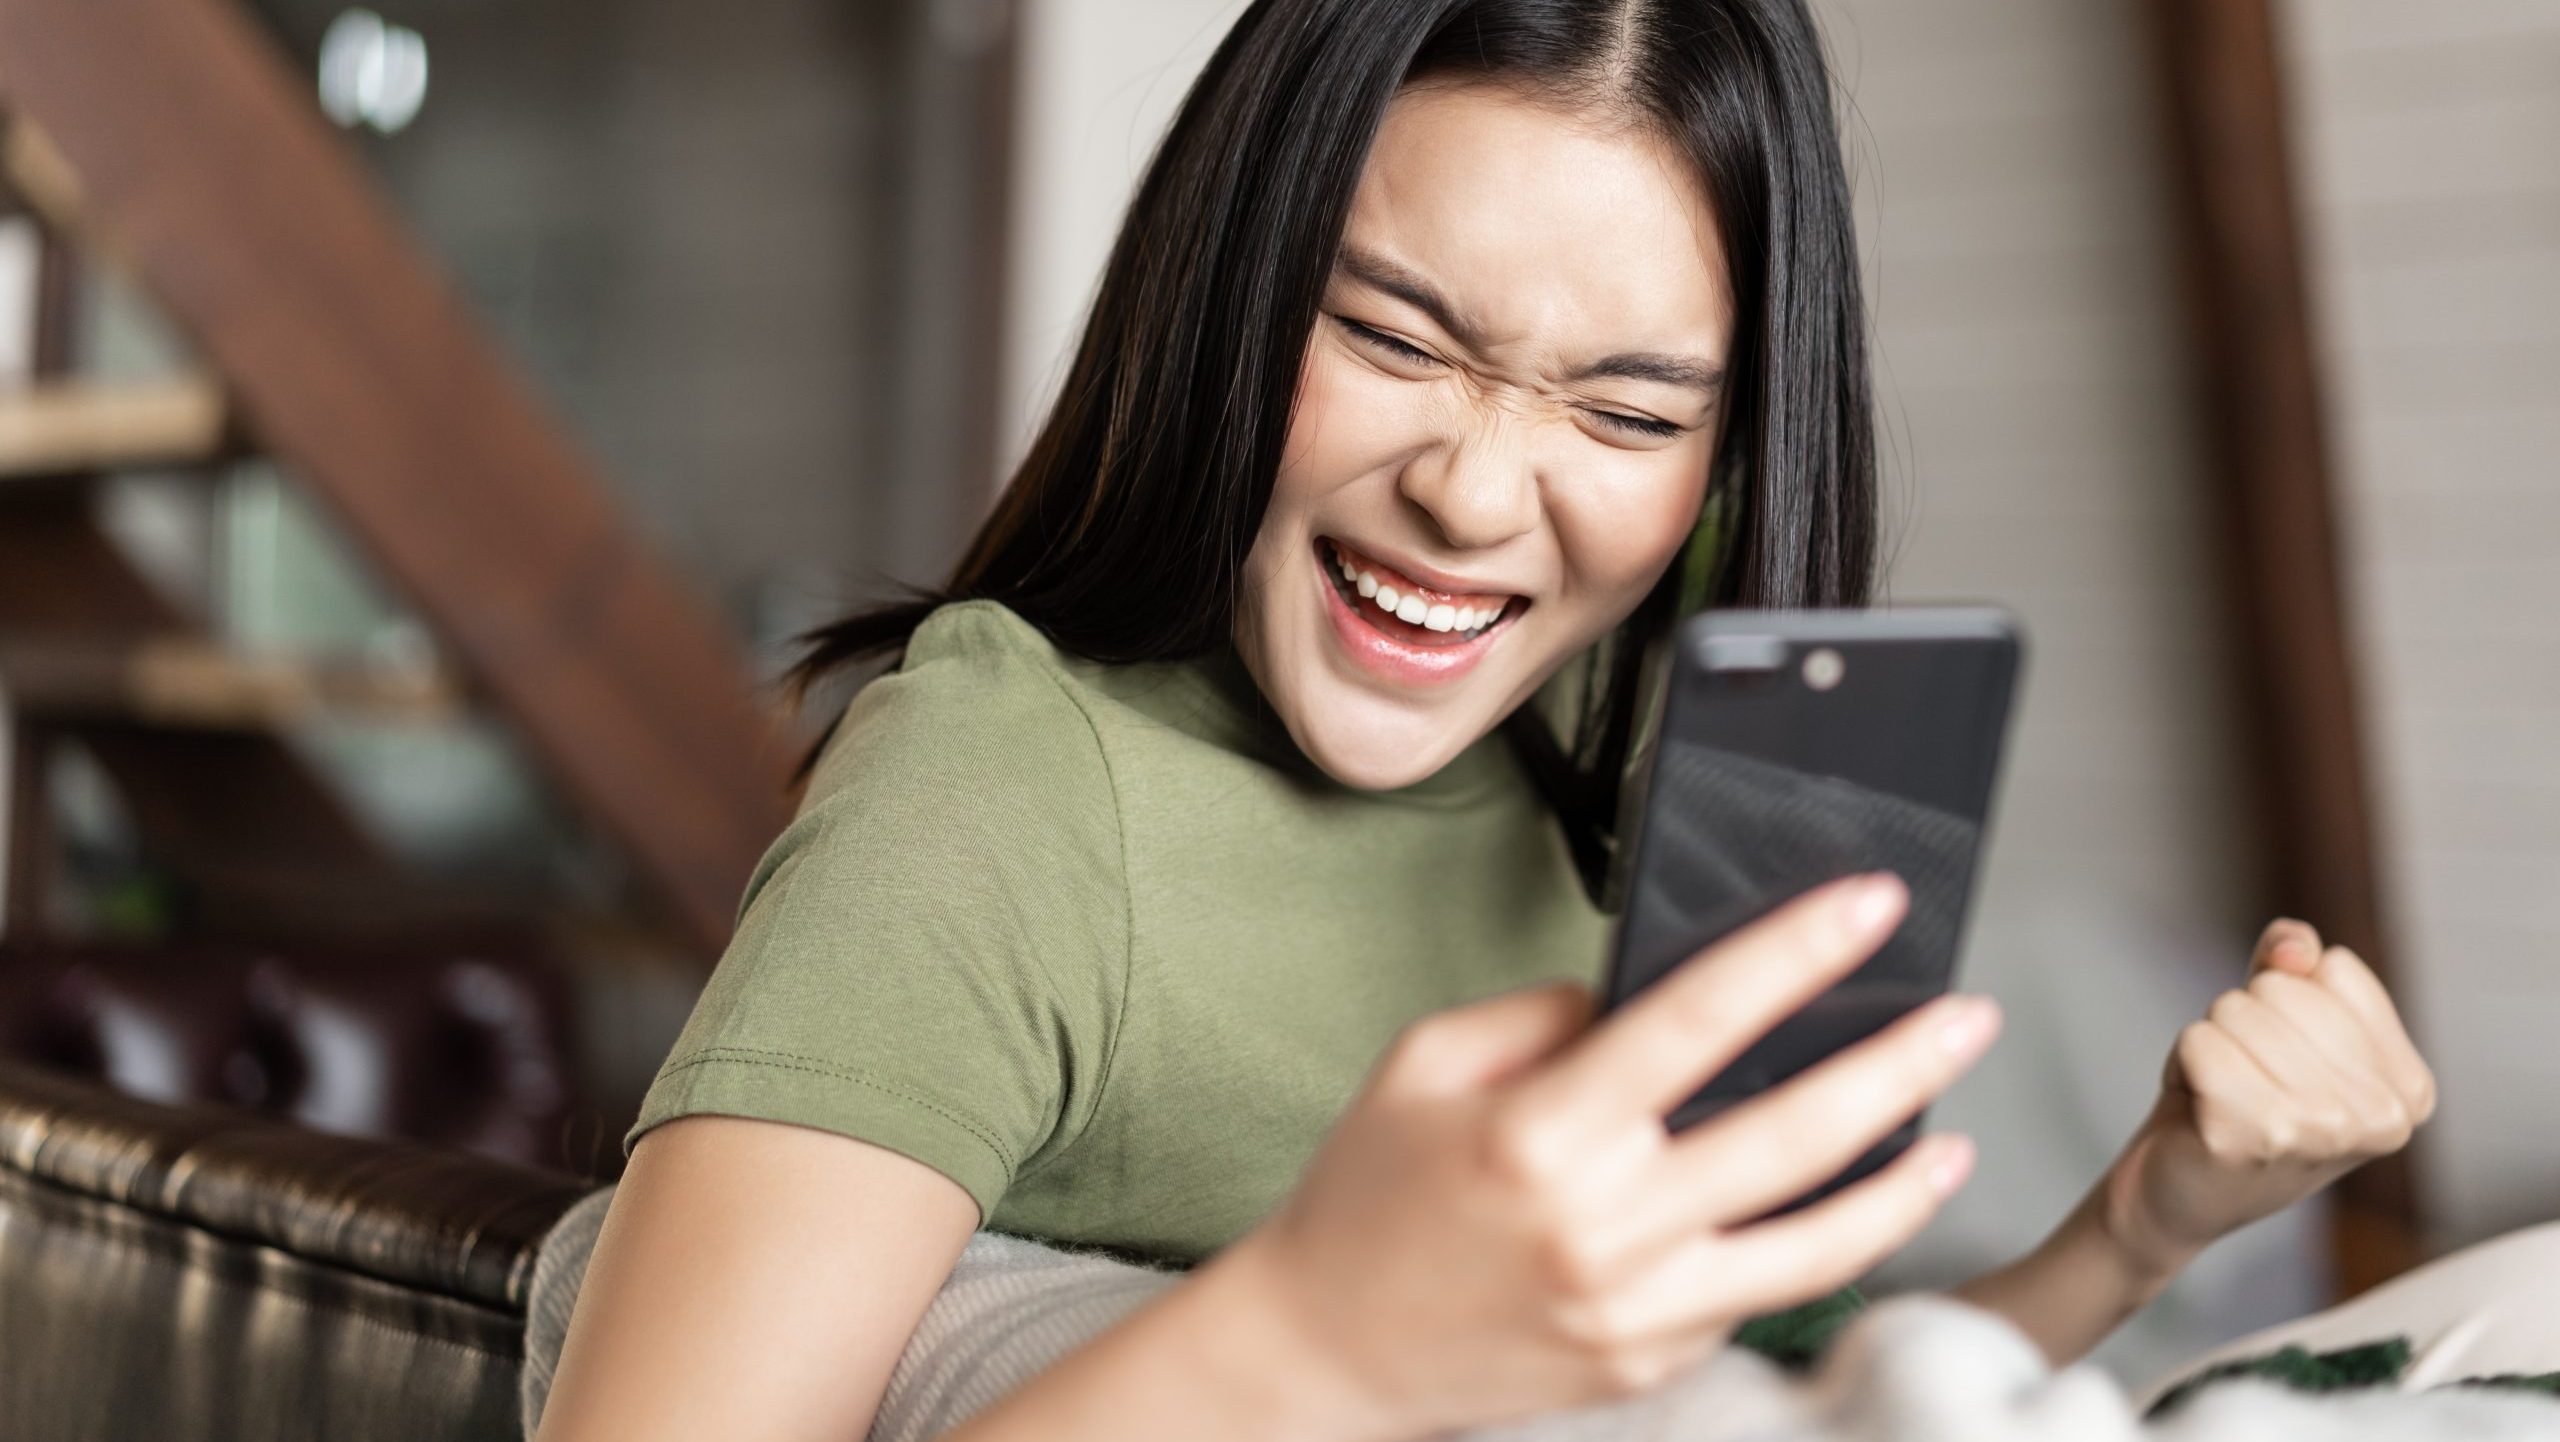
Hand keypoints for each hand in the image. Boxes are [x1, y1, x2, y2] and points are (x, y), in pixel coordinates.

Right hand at [1221, 873, 2003, 1441]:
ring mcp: (1636, 1309)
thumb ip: (1543, 1016)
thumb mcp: (1426, 1064)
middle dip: (1898, 1065)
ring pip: (1812, 1243)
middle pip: (1793, 1134)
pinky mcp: (1650, 1362)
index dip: (1795, 953)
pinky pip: (1753, 1295)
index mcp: (1543, 1132)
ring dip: (1898, 1183)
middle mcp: (1603, 1225)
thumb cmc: (1368, 1198)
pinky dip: (1808, 1247)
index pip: (1698, 1020)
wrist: (1327, 1348)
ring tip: (1955, 1134)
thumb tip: (1640, 1001)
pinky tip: (1841, 1209)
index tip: (1867, 905)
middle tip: (1965, 1016)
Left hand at [2100, 918, 2437, 1276]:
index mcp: (2409, 1088)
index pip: (2337, 969)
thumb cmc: (2236, 1101)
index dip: (2287, 997)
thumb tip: (2295, 946)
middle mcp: (2383, 1117)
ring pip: (2235, 1008)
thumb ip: (2295, 967)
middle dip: (2242, 1020)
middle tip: (2242, 1081)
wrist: (2178, 1191)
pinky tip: (2199, 1109)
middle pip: (2281, 988)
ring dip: (2211, 1043)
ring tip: (2221, 1095)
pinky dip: (2184, 1061)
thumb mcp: (2278, 1024)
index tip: (2281, 1058)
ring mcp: (2322, 1132)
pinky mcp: (2254, 1137)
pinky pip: (2201, 1042)